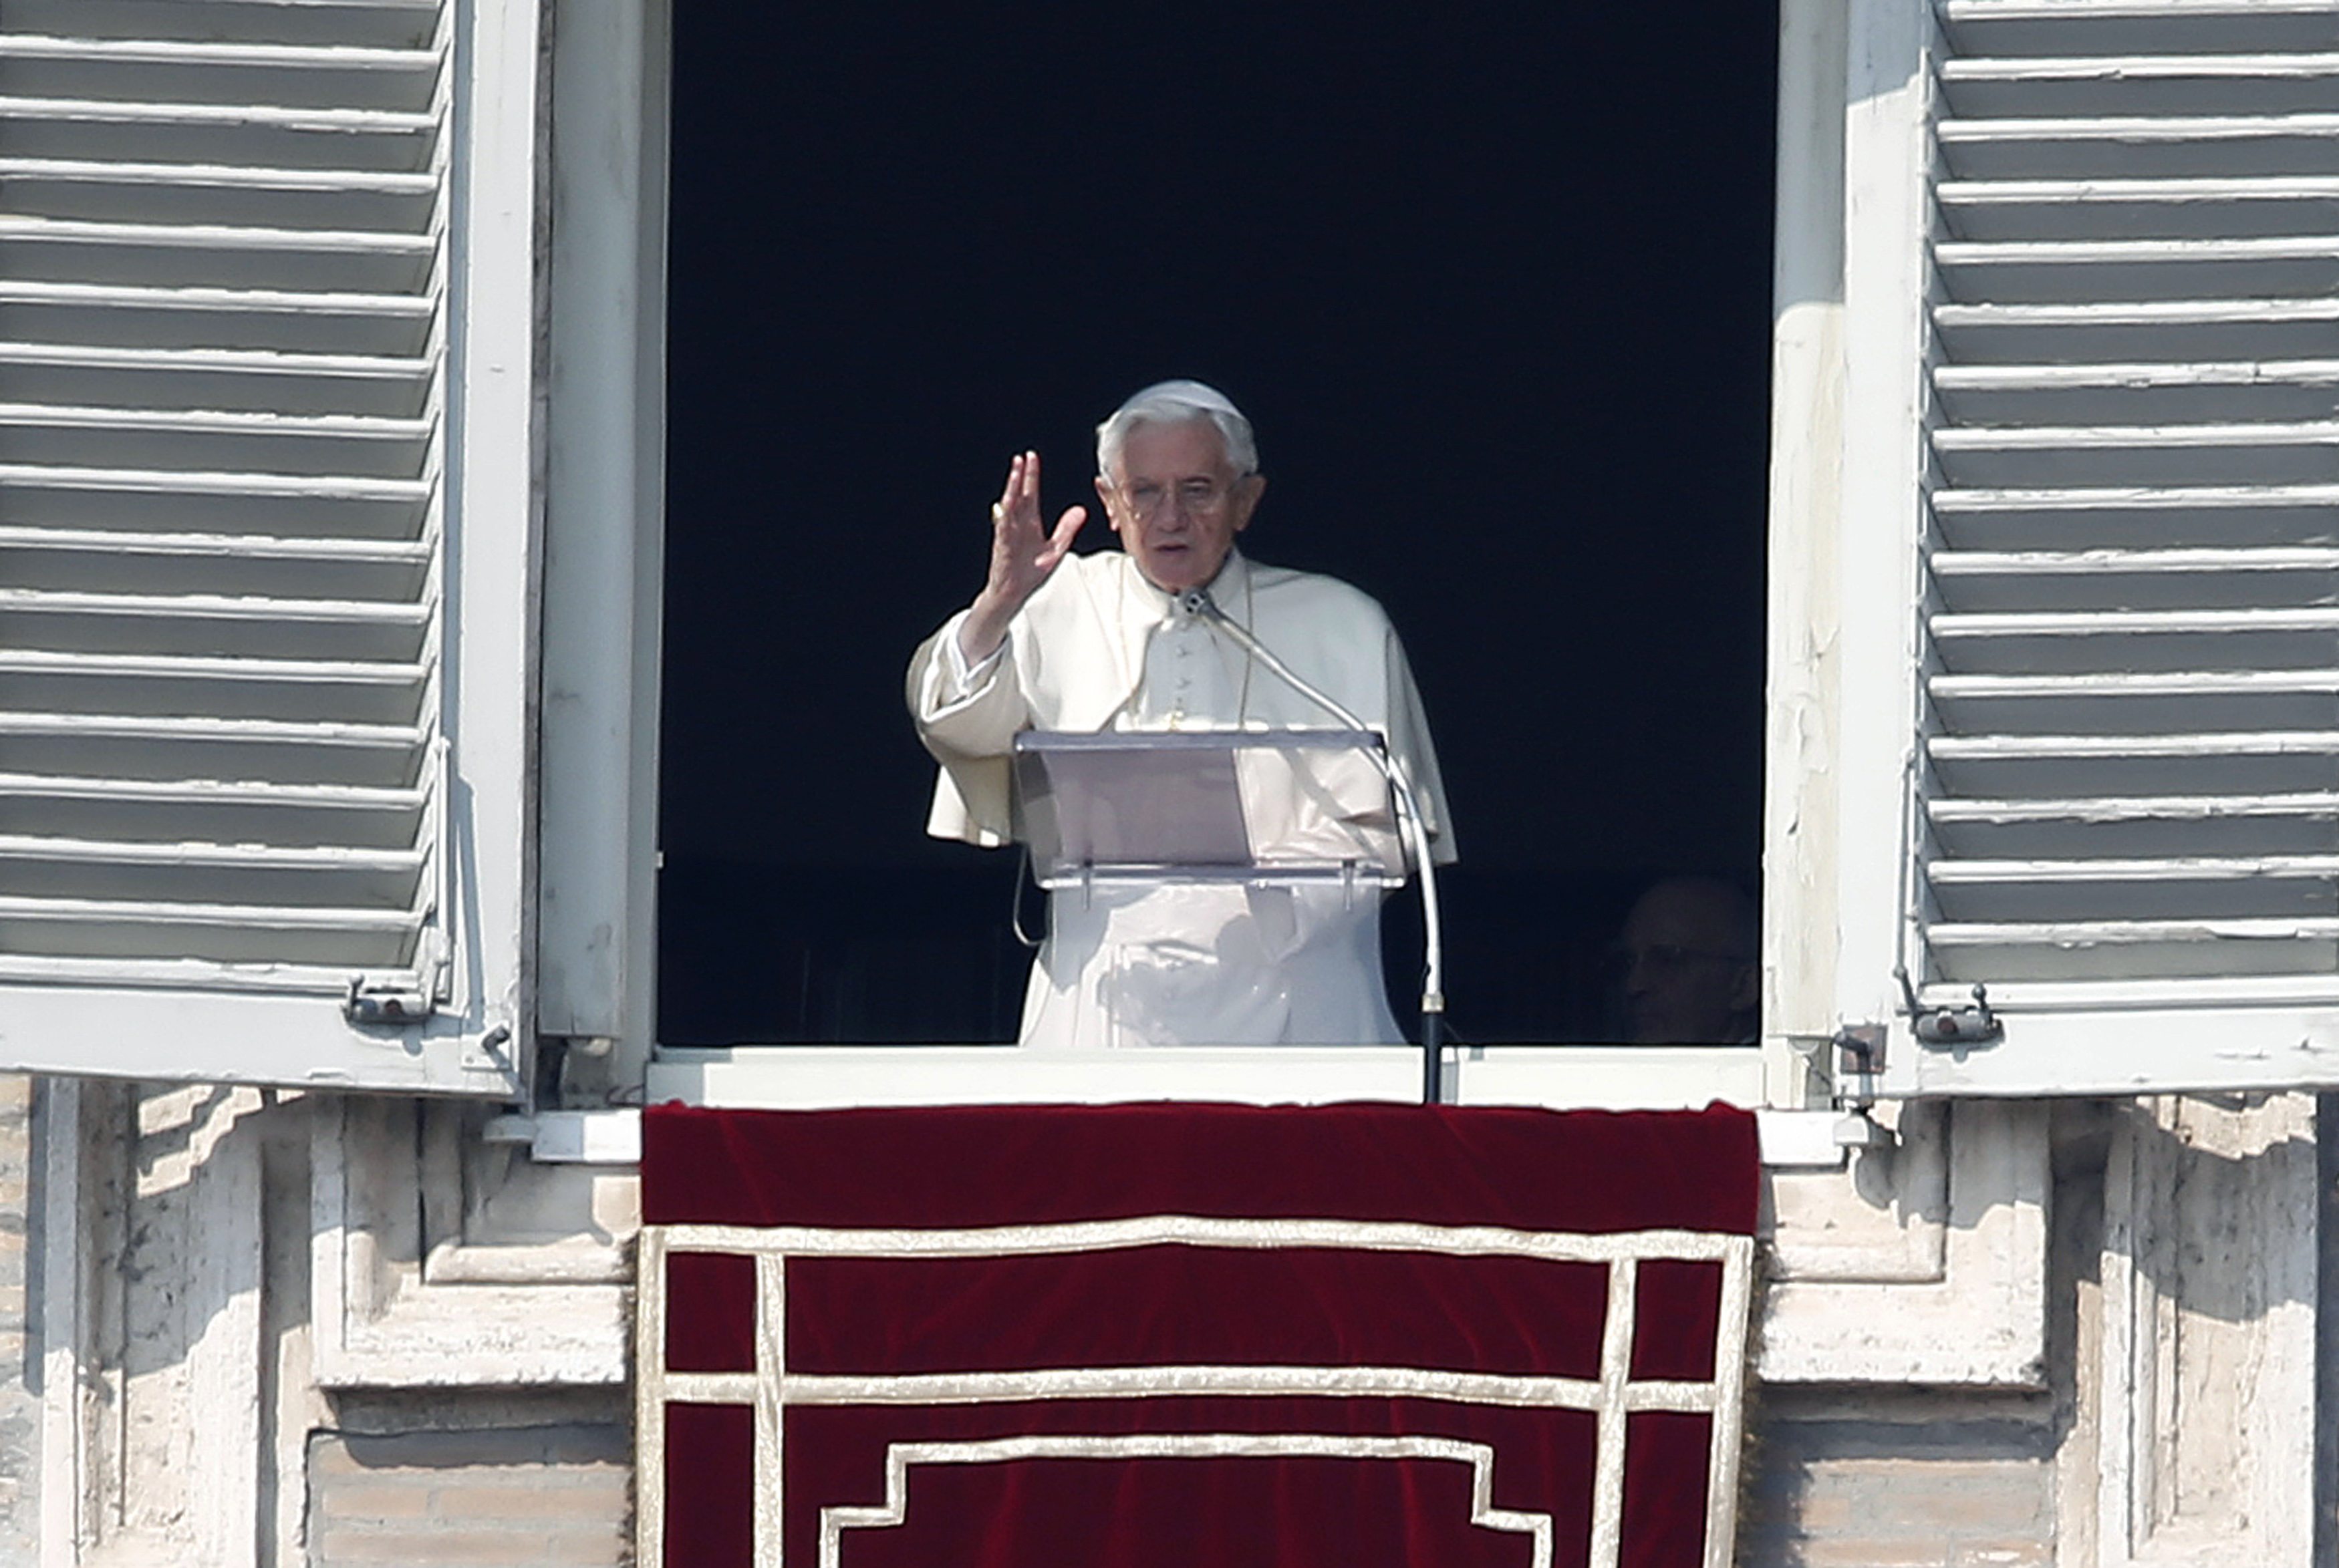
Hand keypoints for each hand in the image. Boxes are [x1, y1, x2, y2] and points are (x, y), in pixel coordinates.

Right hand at [960, 450, 1086, 663]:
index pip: (1029, 494)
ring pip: (1009, 506)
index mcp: (1029, 522)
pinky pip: (1004, 526)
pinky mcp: (1003, 545)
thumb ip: (1067, 528)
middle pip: (1018, 494)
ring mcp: (1008, 533)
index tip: (1032, 458)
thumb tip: (1081, 509)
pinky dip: (1006, 513)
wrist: (1014, 592)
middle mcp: (1017, 524)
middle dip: (1020, 475)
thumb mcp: (1056, 548)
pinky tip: (1008, 501)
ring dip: (1011, 488)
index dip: (1031, 476)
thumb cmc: (1030, 571)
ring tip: (1015, 471)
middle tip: (1023, 457)